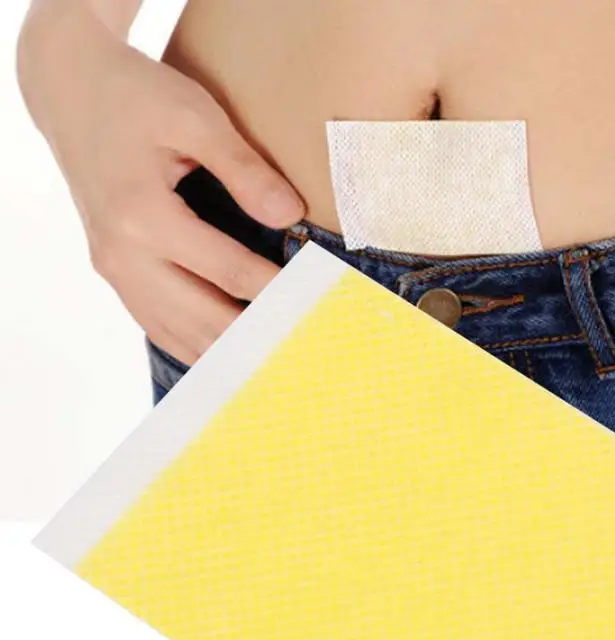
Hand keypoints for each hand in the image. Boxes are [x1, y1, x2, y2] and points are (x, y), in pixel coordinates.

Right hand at [18, 4, 305, 365]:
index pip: (231, 274)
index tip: (324, 303)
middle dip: (263, 334)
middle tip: (313, 343)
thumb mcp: (194, 116)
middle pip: (207, 322)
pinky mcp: (118, 279)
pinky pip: (165, 332)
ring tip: (287, 355)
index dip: (282, 291)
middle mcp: (123, 257)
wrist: (73, 93)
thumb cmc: (138, 99)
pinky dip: (206, 347)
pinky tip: (243, 352)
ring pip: (185, 339)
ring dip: (236, 351)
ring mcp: (116, 274)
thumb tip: (291, 217)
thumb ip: (245, 169)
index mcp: (142, 216)